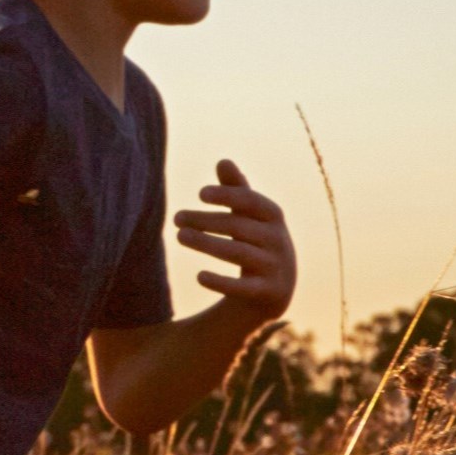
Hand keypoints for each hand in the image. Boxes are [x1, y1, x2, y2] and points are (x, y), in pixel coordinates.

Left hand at [180, 159, 298, 318]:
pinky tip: (199, 276)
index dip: (227, 196)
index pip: (251, 201)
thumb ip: (237, 190)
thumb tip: (223, 161)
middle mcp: (278, 240)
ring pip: (238, 254)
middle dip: (206, 221)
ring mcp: (275, 267)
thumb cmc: (257, 242)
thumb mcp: (251, 217)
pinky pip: (243, 288)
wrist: (277, 289)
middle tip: (176, 218)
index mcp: (274, 216)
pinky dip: (222, 282)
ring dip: (207, 243)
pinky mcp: (268, 293)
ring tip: (180, 236)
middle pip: (239, 227)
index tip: (200, 194)